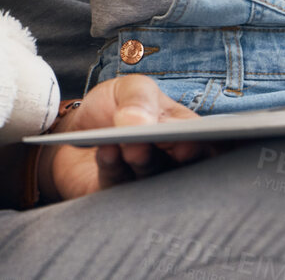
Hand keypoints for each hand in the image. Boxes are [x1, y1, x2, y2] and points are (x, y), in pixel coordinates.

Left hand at [37, 75, 209, 201]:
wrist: (76, 127)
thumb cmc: (115, 107)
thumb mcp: (130, 89)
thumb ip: (139, 98)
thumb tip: (138, 121)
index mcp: (185, 135)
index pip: (208, 144)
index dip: (203, 146)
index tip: (188, 142)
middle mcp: (172, 164)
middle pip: (183, 166)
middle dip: (171, 152)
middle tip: (160, 141)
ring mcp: (145, 183)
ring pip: (150, 177)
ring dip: (141, 160)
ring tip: (131, 145)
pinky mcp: (115, 195)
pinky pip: (117, 185)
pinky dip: (112, 166)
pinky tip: (107, 151)